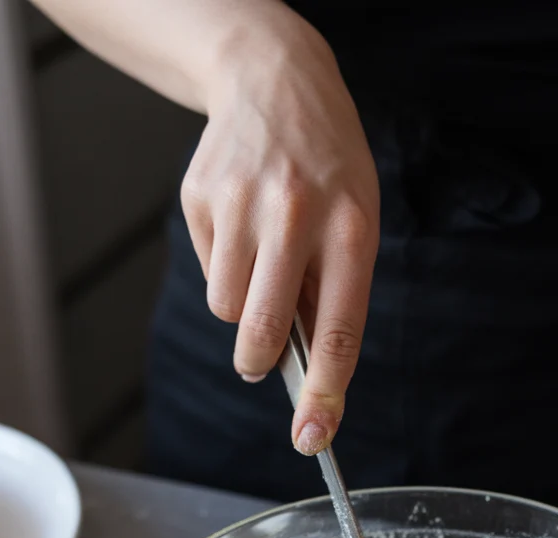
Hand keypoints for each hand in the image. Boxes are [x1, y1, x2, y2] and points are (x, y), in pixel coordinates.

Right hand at [180, 5, 379, 454]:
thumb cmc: (328, 171)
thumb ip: (336, 296)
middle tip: (263, 362)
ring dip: (242, 309)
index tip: (313, 436)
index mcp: (351, 229)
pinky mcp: (201, 196)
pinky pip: (208, 273)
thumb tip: (310, 380)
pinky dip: (223, 269)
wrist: (276, 82)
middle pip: (264, 331)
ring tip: (262, 265)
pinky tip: (241, 229)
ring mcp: (243, 203)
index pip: (339, 332)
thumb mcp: (357, 222)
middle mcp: (296, 216)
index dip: (325, 394)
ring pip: (227, 310)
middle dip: (261, 363)